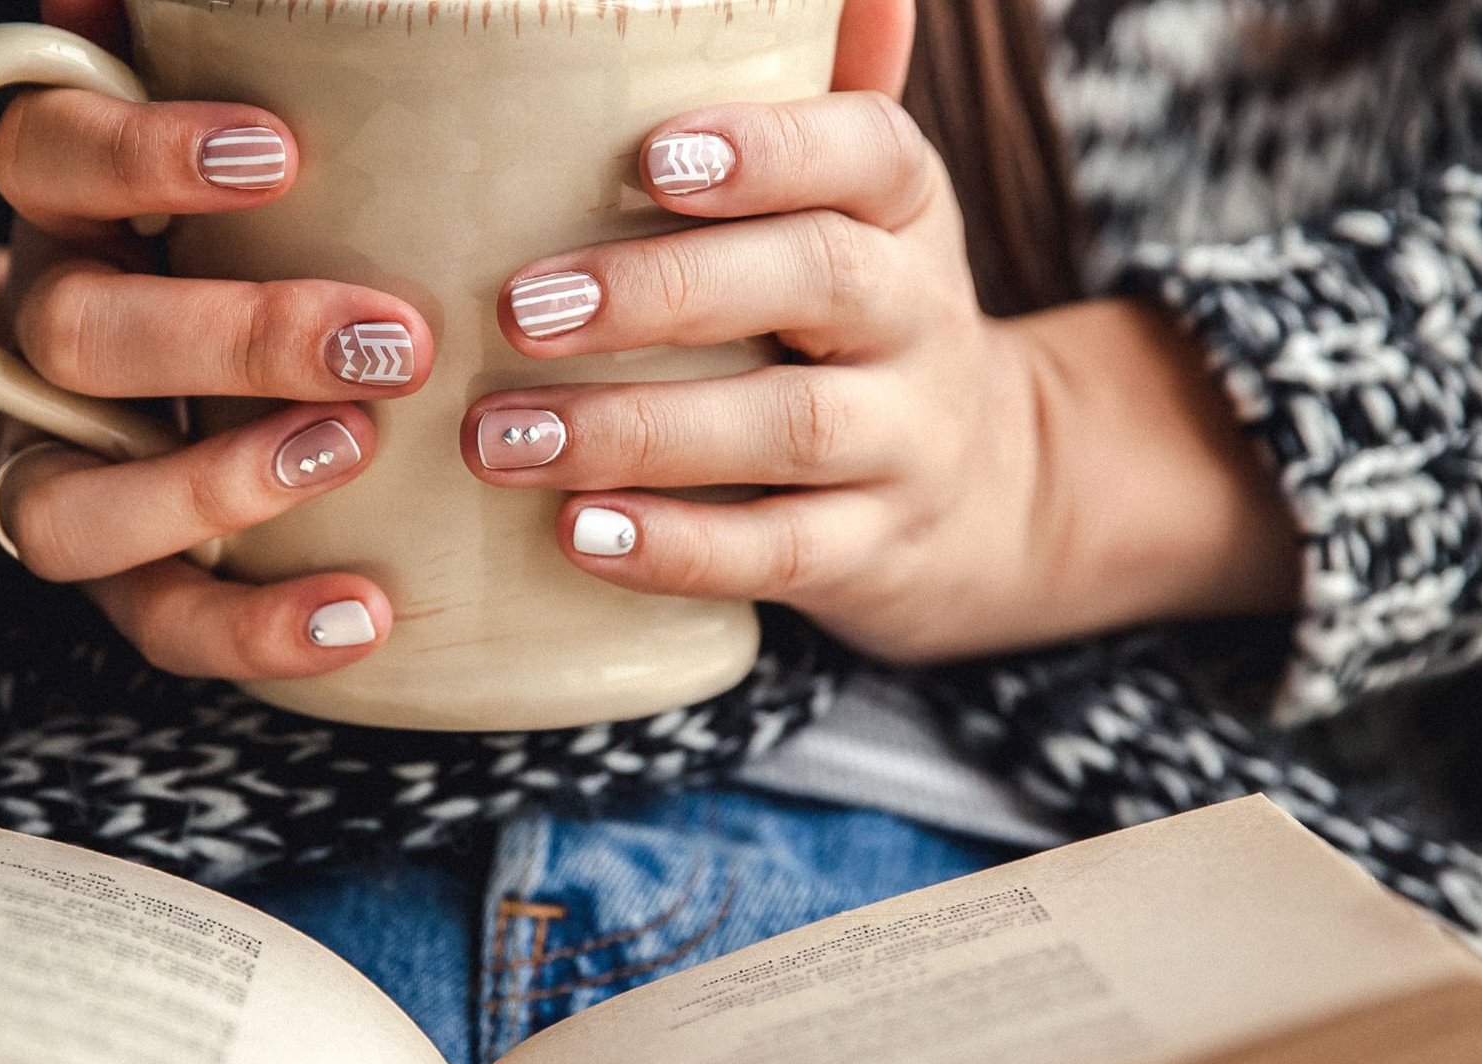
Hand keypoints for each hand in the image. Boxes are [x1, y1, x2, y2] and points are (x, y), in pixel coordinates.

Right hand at [0, 84, 437, 678]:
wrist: (157, 374)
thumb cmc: (241, 227)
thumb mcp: (224, 129)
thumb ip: (201, 44)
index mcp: (66, 213)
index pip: (52, 158)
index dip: (146, 153)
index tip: (282, 152)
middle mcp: (39, 338)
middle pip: (70, 335)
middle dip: (229, 336)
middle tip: (395, 337)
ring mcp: (61, 465)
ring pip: (72, 503)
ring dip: (211, 486)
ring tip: (354, 453)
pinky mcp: (117, 573)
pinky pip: (152, 622)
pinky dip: (251, 632)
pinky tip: (369, 615)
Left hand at [461, 93, 1297, 663]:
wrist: (981, 488)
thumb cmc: (852, 317)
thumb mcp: (855, 205)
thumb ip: (823, 92)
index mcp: (904, 209)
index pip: (868, 153)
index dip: (768, 150)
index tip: (650, 155)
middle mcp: (919, 317)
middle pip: (816, 284)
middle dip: (663, 294)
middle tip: (520, 309)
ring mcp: (907, 441)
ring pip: (791, 429)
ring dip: (636, 433)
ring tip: (500, 438)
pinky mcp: (874, 550)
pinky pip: (784, 553)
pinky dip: (679, 548)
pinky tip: (577, 535)